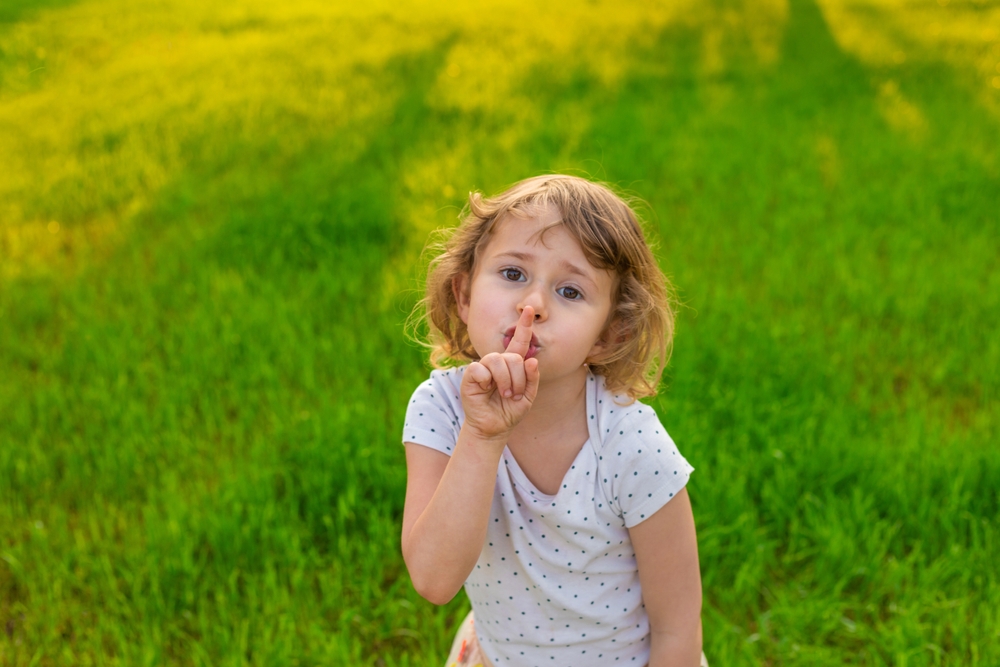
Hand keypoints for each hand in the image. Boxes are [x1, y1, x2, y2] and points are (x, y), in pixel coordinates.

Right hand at [461, 307, 540, 440]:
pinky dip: (488, 381)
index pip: (519, 342)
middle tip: (515, 394)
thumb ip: (532, 378)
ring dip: (506, 381)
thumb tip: (532, 359)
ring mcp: (483, 368)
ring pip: (498, 360)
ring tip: (506, 394)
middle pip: (513, 356)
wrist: (494, 429)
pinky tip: (487, 390)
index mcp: (512, 365)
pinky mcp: (471, 375)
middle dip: (519, 377)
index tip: (529, 310)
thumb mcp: (528, 397)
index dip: (524, 326)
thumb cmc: (509, 412)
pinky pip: (481, 369)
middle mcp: (498, 362)